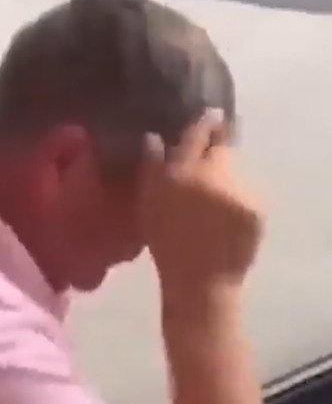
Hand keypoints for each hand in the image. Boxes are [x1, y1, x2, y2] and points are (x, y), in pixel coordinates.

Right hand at [139, 110, 263, 305]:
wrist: (200, 282)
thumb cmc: (165, 243)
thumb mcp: (147, 203)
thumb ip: (151, 166)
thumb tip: (154, 137)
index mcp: (186, 168)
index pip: (200, 129)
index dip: (202, 122)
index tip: (202, 120)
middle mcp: (217, 172)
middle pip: (224, 143)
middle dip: (217, 143)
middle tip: (207, 154)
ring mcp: (241, 189)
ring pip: (234, 169)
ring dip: (224, 174)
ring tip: (212, 193)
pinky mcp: (257, 208)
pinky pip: (245, 193)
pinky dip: (235, 198)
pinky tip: (223, 215)